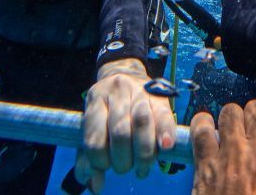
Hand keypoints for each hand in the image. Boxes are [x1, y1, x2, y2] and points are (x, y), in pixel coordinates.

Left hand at [76, 58, 175, 192]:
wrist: (125, 72)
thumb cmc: (106, 111)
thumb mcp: (92, 127)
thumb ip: (89, 159)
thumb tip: (95, 186)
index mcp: (95, 101)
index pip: (95, 139)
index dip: (101, 161)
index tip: (106, 166)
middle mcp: (116, 93)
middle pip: (120, 133)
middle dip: (123, 160)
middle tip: (126, 167)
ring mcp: (139, 92)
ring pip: (142, 123)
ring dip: (143, 154)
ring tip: (142, 168)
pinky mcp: (160, 97)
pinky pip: (164, 116)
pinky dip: (165, 134)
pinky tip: (166, 148)